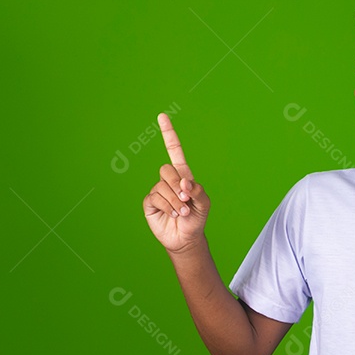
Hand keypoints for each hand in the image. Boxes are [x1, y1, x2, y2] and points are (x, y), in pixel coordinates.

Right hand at [143, 113, 210, 252]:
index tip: (162, 116)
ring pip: (162, 187)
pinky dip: (167, 207)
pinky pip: (155, 198)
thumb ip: (198, 190)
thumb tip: (184, 182)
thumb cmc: (196, 219)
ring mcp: (158, 190)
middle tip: (186, 201)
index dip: (168, 134)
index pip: (174, 151)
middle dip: (178, 186)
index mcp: (183, 175)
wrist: (186, 238)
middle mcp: (168, 180)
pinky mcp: (150, 203)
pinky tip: (173, 214)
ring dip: (175, 201)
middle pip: (166, 170)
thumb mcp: (204, 204)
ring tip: (182, 212)